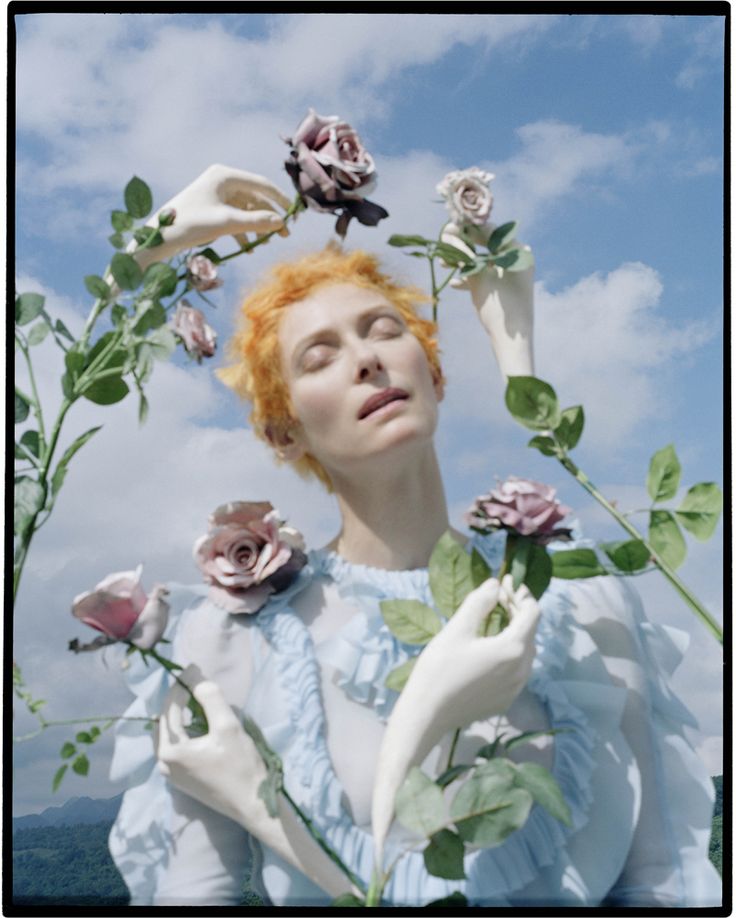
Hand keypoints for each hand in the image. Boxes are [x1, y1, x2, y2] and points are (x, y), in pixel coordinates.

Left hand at [132, 164, 292, 268]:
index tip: (293, 215)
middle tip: (284, 235)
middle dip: (269, 217)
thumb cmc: (190, 224)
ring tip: (265, 244)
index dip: (279, 200)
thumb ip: (255, 222)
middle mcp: (222, 181)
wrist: (159, 237)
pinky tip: (248, 248)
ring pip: (245, 210)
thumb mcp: (226, 223)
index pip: (261, 185)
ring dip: (256, 227)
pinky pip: (234, 218)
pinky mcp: (211, 209)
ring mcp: (216, 195)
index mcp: (225, 176)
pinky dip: (242, 231)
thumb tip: (280, 222)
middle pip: (255, 198)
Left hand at [156, 665, 355, 897]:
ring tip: (197, 699)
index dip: (181, 685)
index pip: (170, 708)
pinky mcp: (182, 781)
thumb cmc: (240, 765)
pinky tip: (199, 724)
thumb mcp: (227, 726)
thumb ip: (209, 698)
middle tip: (194, 681)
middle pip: (166, 722)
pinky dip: (185, 731)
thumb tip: (195, 677)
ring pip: (170, 735)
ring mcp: (172, 775)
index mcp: (170, 750)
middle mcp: (164, 764)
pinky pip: (177, 748)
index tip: (193, 668)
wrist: (253, 805)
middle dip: (178, 700)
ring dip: (181, 715)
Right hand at [371, 575, 539, 863]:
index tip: (505, 582)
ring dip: (516, 632)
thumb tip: (495, 584)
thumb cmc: (439, 668)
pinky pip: (517, 671)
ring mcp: (516, 689)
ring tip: (496, 619)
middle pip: (530, 633)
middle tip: (498, 597)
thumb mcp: (457, 629)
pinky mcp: (506, 701)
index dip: (520, 594)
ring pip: (525, 653)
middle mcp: (522, 670)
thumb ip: (479, 602)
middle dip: (518, 611)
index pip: (531, 613)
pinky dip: (510, 654)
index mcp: (513, 649)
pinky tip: (490, 650)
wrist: (426, 714)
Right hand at [442, 221, 534, 378]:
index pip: (489, 230)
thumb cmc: (498, 307)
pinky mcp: (508, 286)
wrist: (512, 340)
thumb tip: (449, 235)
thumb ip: (464, 255)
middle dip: (463, 245)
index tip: (447, 229)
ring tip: (444, 264)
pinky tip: (456, 283)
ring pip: (484, 260)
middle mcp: (519, 257)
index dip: (466, 229)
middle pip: (486, 244)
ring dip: (464, 262)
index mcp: (517, 250)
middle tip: (443, 243)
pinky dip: (473, 276)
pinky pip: (489, 274)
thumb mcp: (477, 278)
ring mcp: (514, 272)